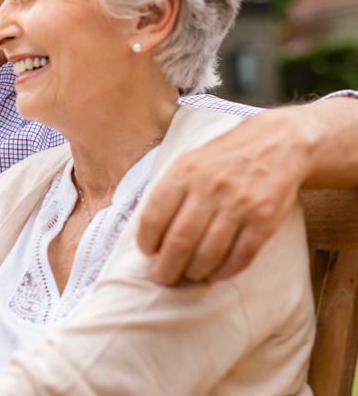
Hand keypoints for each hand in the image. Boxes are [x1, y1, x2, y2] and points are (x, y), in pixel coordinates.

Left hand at [137, 108, 310, 284]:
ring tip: (187, 276)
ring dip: (194, 272)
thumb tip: (149, 232)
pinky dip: (224, 272)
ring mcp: (239, 204)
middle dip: (167, 266)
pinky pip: (241, 256)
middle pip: (180, 240)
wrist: (276, 143)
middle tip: (161, 278)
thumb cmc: (223, 158)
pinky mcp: (265, 219)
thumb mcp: (189, 162)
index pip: (154, 215)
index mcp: (185, 172)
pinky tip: (214, 275)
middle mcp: (210, 188)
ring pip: (209, 253)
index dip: (146, 241)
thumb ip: (169, 191)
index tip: (147, 252)